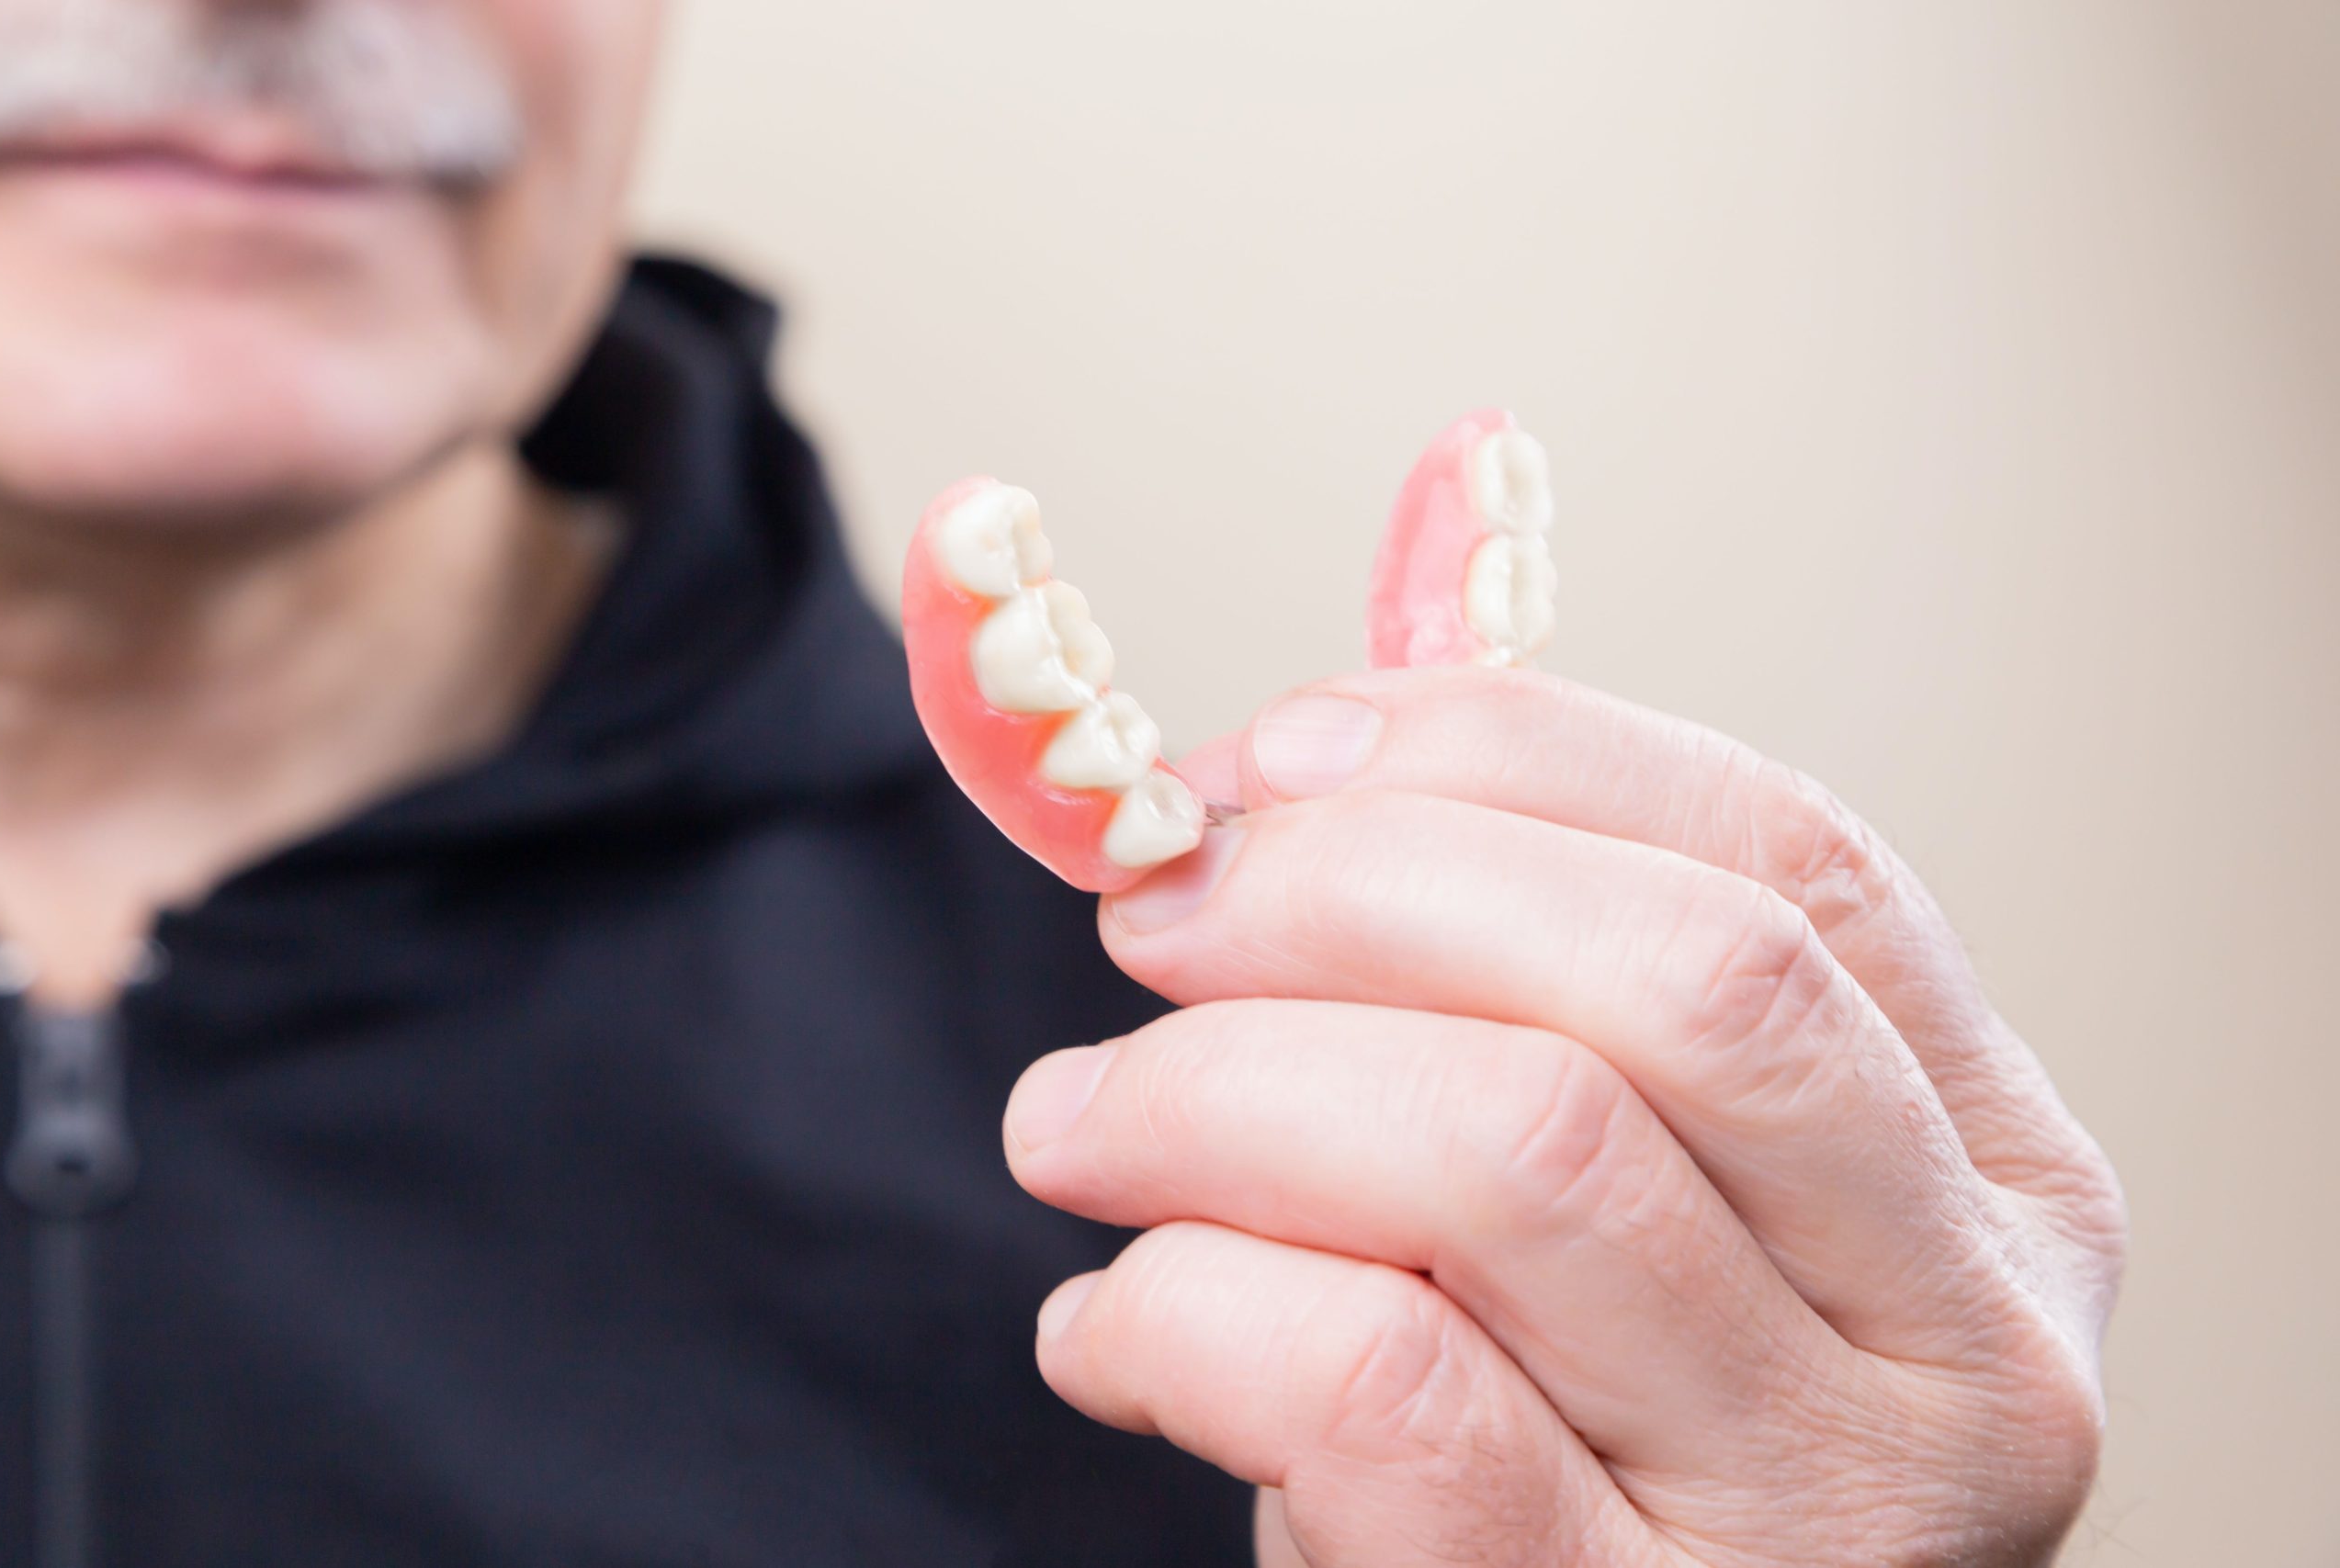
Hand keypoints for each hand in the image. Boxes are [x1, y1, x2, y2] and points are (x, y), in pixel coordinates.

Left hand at [1003, 666, 2125, 1566]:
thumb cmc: (1544, 1432)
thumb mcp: (1605, 1199)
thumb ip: (1517, 989)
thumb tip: (1283, 771)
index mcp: (1989, 1170)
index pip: (1788, 856)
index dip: (1498, 758)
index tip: (1271, 763)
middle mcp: (1965, 1338)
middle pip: (1683, 977)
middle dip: (1356, 890)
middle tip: (1154, 918)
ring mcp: (1822, 1513)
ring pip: (1517, 1151)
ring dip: (1214, 1091)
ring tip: (1077, 1127)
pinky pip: (1376, 1386)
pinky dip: (1181, 1305)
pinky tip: (1109, 1328)